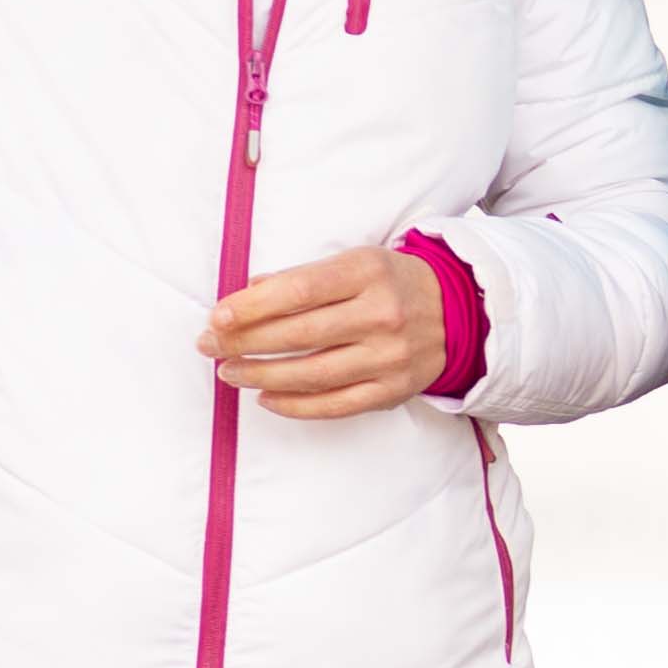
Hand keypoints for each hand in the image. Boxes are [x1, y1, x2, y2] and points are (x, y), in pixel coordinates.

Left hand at [204, 241, 448, 419]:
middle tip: (209, 347)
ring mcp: (390, 356)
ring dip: (261, 376)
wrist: (459, 312)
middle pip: (298, 334)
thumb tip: (246, 295)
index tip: (217, 317)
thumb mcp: (354, 263)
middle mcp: (381, 314)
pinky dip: (295, 405)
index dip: (251, 306)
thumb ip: (301, 277)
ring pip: (312, 374)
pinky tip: (266, 398)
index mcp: (367, 272)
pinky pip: (335, 405)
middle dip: (244, 343)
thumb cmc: (391, 282)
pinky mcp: (394, 390)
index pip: (298, 291)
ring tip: (230, 372)